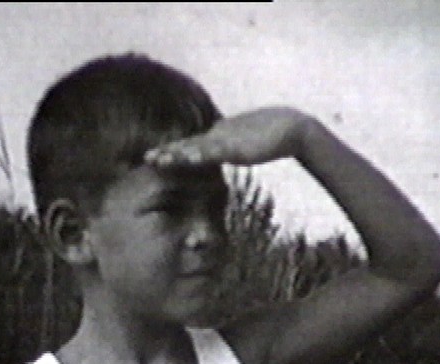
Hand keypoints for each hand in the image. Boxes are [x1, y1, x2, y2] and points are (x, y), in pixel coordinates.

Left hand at [144, 107, 311, 166]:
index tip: (151, 156)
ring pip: (198, 148)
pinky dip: (202, 154)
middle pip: (188, 145)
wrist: (293, 128)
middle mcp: (219, 136)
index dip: (171, 150)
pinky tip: (190, 158)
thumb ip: (228, 149)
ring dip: (178, 154)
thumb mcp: (242, 145)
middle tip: (146, 158)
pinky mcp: (240, 146)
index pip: (190, 145)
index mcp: (218, 137)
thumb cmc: (269, 137)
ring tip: (159, 160)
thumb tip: (218, 155)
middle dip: (167, 152)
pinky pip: (218, 151)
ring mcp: (228, 140)